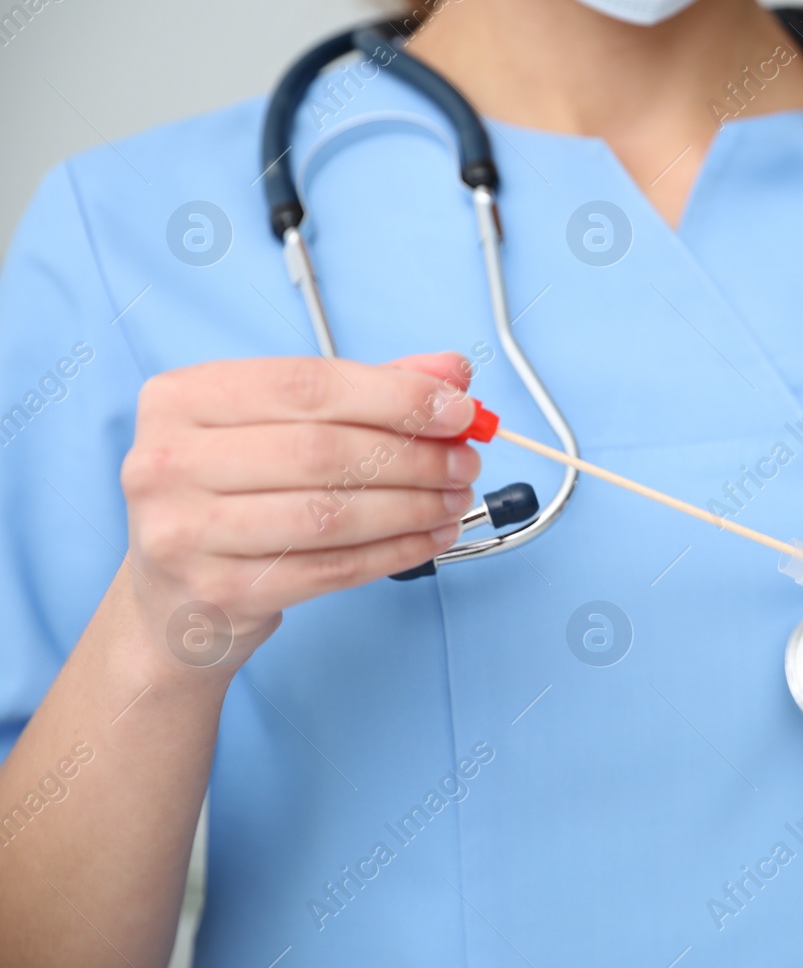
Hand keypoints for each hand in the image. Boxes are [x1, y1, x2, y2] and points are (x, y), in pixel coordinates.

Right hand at [119, 352, 480, 666]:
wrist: (174, 598)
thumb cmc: (235, 493)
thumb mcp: (286, 424)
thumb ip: (367, 389)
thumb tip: (453, 372)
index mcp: (183, 398)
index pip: (308, 385)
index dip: (396, 396)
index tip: (459, 410)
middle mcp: (169, 461)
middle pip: (322, 450)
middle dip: (414, 455)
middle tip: (465, 461)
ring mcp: (186, 531)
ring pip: (331, 513)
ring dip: (413, 506)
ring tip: (453, 499)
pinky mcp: (219, 591)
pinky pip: (332, 568)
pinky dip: (396, 551)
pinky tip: (429, 536)